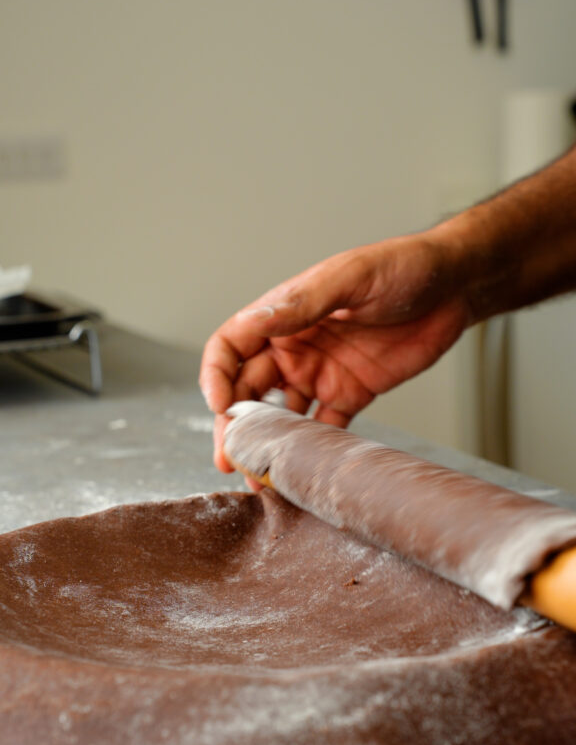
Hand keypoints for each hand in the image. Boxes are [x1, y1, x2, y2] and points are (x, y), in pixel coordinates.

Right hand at [200, 231, 471, 471]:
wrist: (454, 286)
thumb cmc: (400, 267)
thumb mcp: (349, 279)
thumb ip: (303, 303)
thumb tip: (257, 321)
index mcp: (284, 315)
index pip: (230, 347)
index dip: (216, 377)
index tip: (221, 408)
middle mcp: (294, 347)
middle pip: (247, 390)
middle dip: (234, 426)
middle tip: (230, 460)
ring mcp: (321, 373)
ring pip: (280, 417)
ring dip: (266, 446)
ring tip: (259, 477)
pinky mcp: (350, 394)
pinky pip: (322, 429)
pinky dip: (308, 452)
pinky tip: (299, 473)